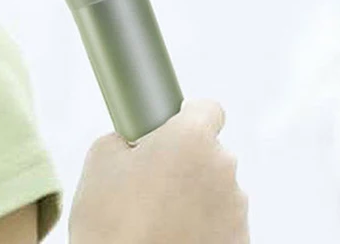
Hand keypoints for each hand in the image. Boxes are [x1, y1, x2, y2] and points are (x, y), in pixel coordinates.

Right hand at [68, 98, 248, 243]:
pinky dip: (204, 228)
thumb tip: (134, 141)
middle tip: (154, 183)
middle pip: (210, 153)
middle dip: (187, 163)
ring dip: (196, 197)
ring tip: (161, 219)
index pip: (208, 109)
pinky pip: (222, 223)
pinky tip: (175, 238)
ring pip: (217, 189)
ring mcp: (235, 209)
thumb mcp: (100, 160)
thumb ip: (125, 138)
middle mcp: (222, 168)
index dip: (189, 117)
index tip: (173, 130)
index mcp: (192, 138)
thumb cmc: (110, 224)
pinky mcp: (239, 242)